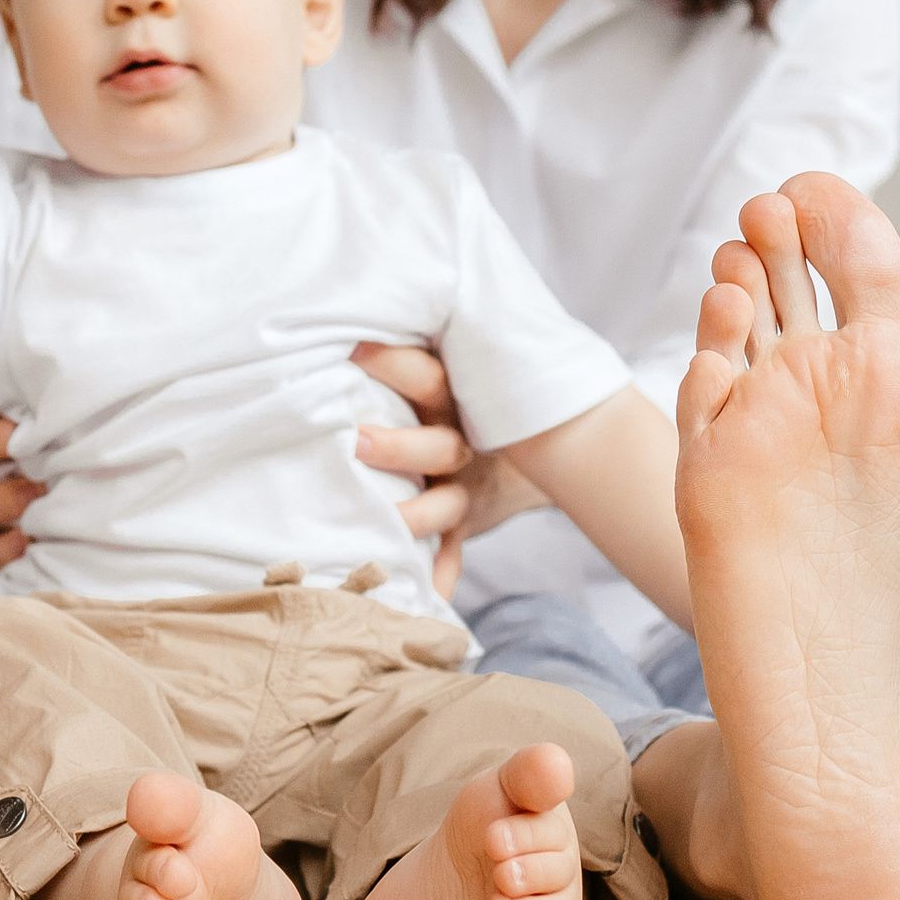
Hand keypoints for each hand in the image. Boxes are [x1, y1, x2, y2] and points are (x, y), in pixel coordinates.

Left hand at [350, 342, 551, 596]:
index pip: (428, 375)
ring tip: (386, 523)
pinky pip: (453, 555)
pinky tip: (424, 599)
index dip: (393, 362)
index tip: (352, 349)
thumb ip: (414, 347)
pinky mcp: (465, 523)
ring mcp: (466, 487)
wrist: (553, 442)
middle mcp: (462, 442)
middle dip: (398, 445)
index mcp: (456, 398)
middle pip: (438, 445)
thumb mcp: (456, 366)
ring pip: (445, 503)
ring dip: (415, 516)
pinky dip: (438, 577)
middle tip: (356, 441)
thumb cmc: (470, 394)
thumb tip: (346, 300)